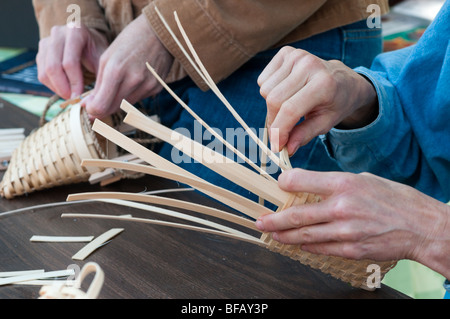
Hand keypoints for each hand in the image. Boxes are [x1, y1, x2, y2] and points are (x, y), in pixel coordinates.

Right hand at [36, 24, 108, 99]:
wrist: (89, 42)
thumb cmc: (98, 52)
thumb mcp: (104, 62)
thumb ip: (100, 79)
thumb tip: (90, 104)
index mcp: (75, 32)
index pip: (69, 62)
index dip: (74, 83)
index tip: (80, 97)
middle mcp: (57, 33)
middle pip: (53, 67)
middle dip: (63, 88)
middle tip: (73, 99)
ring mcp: (46, 41)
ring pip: (44, 72)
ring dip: (57, 89)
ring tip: (71, 95)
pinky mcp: (41, 52)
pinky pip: (41, 74)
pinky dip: (52, 86)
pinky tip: (65, 89)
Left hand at [82, 14, 173, 118]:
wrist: (160, 32)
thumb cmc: (129, 41)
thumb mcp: (107, 58)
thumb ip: (99, 84)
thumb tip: (90, 105)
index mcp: (116, 70)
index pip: (101, 105)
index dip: (92, 110)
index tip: (88, 107)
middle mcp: (133, 81)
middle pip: (113, 109)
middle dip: (103, 108)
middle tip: (97, 103)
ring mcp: (147, 86)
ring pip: (126, 106)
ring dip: (117, 101)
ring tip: (117, 85)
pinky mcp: (157, 88)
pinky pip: (139, 99)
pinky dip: (132, 94)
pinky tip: (134, 81)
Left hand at [255, 169, 449, 277]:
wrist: (421, 227)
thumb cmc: (395, 200)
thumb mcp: (364, 179)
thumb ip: (335, 184)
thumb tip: (310, 187)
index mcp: (344, 184)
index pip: (301, 180)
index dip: (284, 182)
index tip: (278, 184)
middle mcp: (341, 208)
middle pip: (296, 215)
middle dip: (274, 219)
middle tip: (260, 221)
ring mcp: (344, 232)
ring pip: (304, 236)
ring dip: (284, 236)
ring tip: (272, 234)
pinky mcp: (350, 250)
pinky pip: (320, 248)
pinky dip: (305, 246)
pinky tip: (297, 243)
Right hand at [257, 47, 377, 154]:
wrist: (343, 80)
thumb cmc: (335, 103)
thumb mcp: (326, 123)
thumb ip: (304, 135)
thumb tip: (286, 149)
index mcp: (324, 84)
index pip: (290, 110)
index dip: (279, 131)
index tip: (276, 147)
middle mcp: (309, 65)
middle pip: (274, 100)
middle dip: (274, 121)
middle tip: (281, 132)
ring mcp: (296, 55)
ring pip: (265, 91)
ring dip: (272, 106)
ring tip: (289, 107)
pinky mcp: (286, 52)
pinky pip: (263, 79)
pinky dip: (269, 91)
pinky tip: (286, 92)